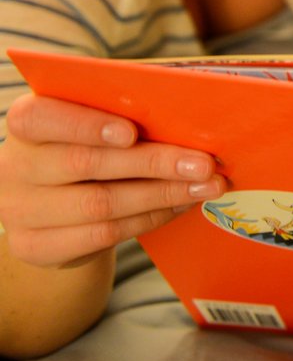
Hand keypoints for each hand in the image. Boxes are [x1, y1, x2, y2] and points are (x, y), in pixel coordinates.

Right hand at [0, 94, 225, 268]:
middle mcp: (14, 166)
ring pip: (99, 204)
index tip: (131, 133)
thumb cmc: (85, 147)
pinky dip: (149, 218)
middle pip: (85, 164)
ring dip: (161, 194)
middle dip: (152, 163)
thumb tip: (188, 118)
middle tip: (204, 164)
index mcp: (25, 122)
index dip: (85, 126)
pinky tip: (180, 205)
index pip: (40, 119)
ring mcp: (19, 211)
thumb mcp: (93, 124)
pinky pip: (102, 234)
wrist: (54, 206)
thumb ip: (124, 114)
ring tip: (206, 186)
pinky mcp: (35, 246)